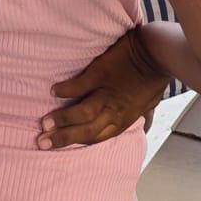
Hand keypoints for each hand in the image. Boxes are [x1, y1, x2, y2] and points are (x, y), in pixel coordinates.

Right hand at [39, 27, 167, 149]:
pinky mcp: (101, 73)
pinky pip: (80, 85)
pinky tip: (53, 91)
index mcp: (123, 119)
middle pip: (85, 131)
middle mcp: (113, 111)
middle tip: (41, 142)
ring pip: (81, 113)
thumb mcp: (151, 103)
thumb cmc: (155, 78)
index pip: (95, 137)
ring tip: (44, 123)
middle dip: (62, 138)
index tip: (58, 146)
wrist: (158, 54)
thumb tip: (146, 127)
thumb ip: (145, 116)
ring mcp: (106, 93)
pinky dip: (67, 89)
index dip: (76, 143)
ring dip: (62, 120)